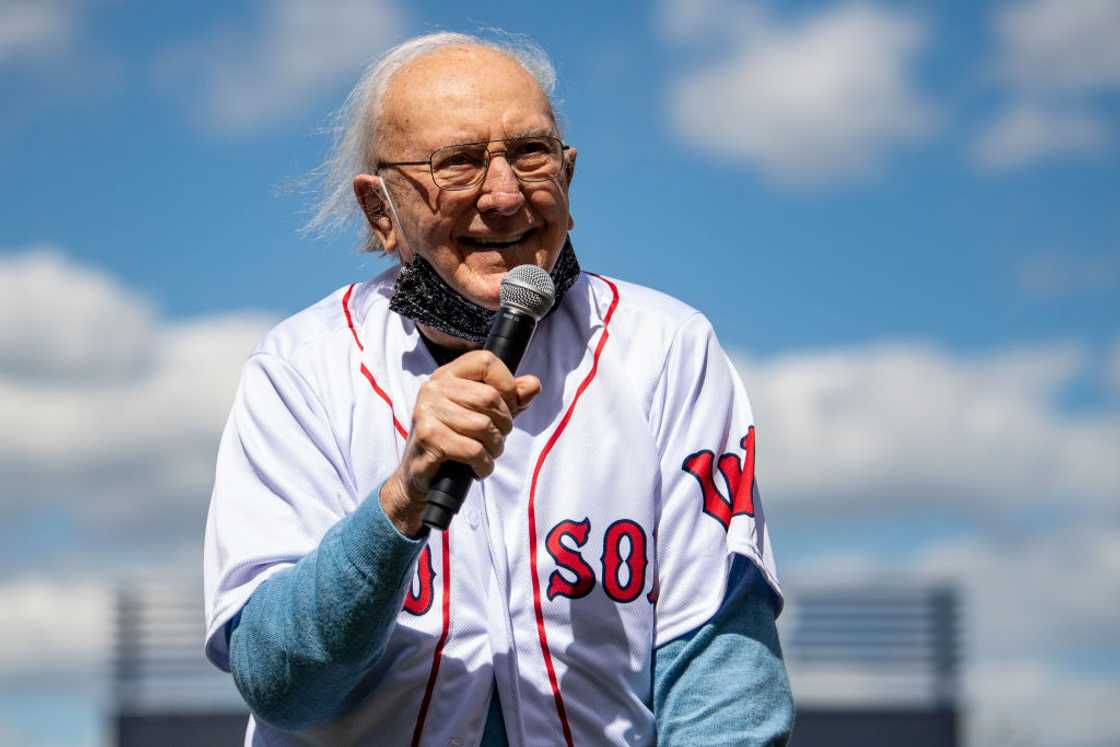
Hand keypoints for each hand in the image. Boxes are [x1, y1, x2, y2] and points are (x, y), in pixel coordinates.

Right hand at [380, 350, 540, 536]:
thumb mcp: (485, 415)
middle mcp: (433, 388)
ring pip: (484, 426)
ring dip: (495, 448)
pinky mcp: (428, 438)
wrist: (420, 476)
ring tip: (486, 455)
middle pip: (490, 398)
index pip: (487, 361)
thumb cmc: (455, 441)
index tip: (509, 408)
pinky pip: (473, 450)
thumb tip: (533, 385)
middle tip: (496, 439)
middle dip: (504, 425)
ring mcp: (427, 412)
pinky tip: (477, 468)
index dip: (507, 386)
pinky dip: (483, 464)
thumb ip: (511, 399)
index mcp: (447, 375)